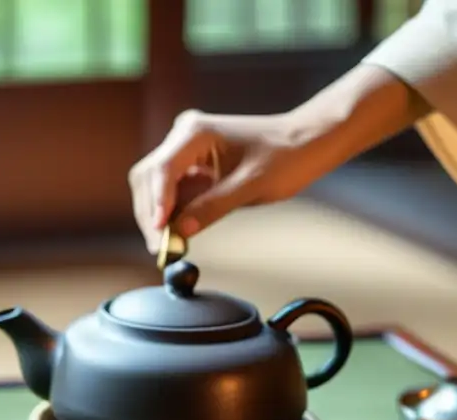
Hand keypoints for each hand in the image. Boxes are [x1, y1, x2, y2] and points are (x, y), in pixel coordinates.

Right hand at [128, 66, 427, 253]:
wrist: (308, 142)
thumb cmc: (287, 156)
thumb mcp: (250, 187)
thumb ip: (212, 208)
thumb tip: (180, 232)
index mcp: (196, 133)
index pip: (161, 170)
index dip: (157, 204)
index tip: (159, 233)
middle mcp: (184, 136)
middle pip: (148, 178)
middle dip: (151, 215)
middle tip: (160, 250)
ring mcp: (186, 150)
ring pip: (154, 186)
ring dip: (158, 216)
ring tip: (168, 246)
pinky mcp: (192, 165)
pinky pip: (171, 191)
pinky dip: (170, 213)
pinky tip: (176, 232)